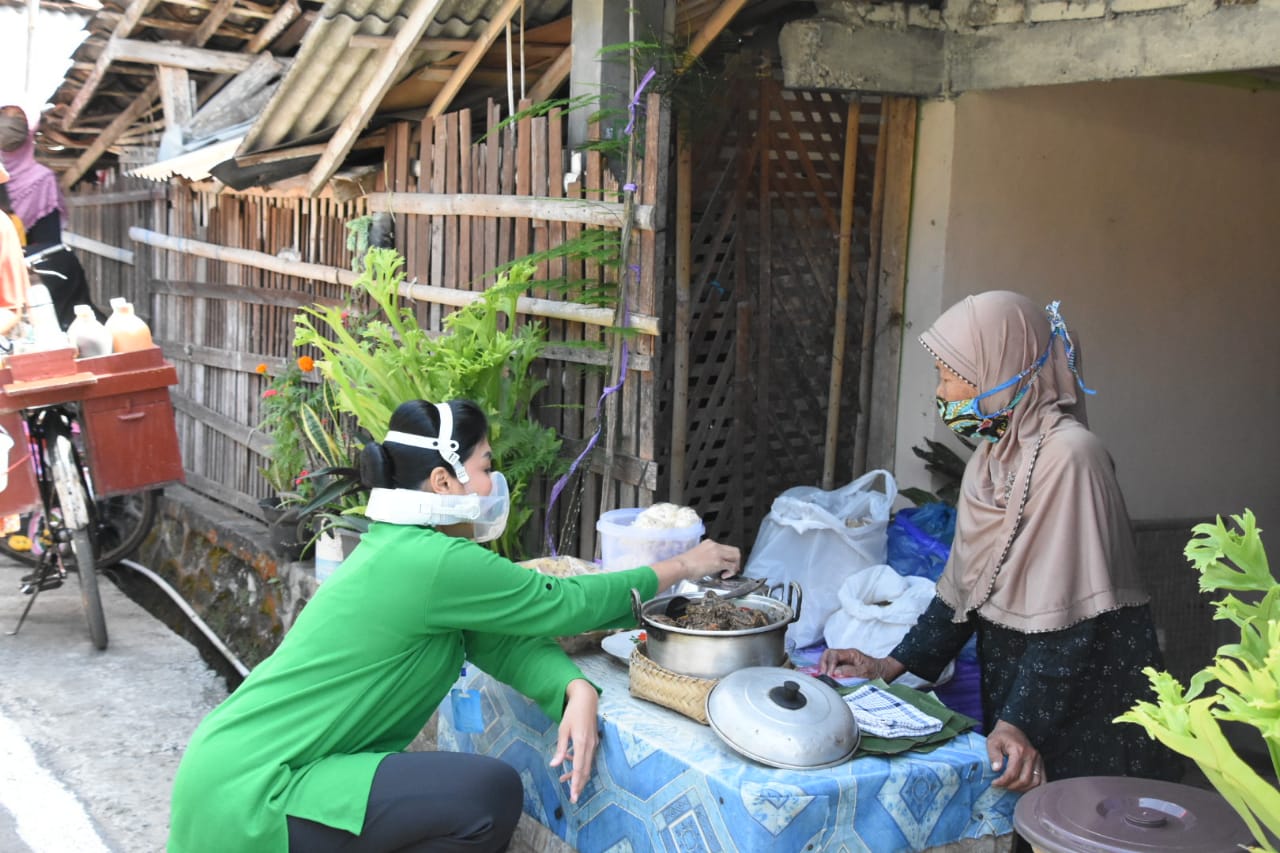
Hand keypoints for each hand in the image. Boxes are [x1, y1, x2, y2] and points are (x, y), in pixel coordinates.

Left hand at [549, 679, 599, 803]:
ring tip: (564, 781)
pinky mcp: (593, 741)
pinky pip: (587, 757)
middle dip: (579, 785)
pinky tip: (568, 763)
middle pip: (586, 771)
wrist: (586, 699)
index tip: (573, 796)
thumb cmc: (572, 713)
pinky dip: (579, 764)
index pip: (580, 769)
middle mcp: (590, 745)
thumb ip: (560, 749)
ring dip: (578, 775)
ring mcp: (593, 744)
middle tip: (573, 798)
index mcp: (582, 743)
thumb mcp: (563, 729)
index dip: (576, 784)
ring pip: (587, 765)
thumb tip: (554, 765)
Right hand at [651, 539, 740, 589]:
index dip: (729, 556)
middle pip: (735, 550)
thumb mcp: (698, 553)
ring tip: (729, 572)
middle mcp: (715, 546)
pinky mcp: (718, 562)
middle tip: (733, 568)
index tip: (727, 563)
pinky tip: (724, 576)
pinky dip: (731, 572)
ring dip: (735, 565)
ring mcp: (717, 554)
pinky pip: (731, 566)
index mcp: (710, 543)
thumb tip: (711, 563)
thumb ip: (707, 555)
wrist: (681, 565)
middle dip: (736, 560)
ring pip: (736, 556)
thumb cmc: (686, 562)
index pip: (726, 547)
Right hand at [818, 648, 905, 681]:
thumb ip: (850, 671)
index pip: (833, 654)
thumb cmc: (877, 671)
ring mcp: (844, 661)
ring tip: (823, 677)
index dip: (829, 664)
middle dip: (823, 663)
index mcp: (850, 653)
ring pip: (828, 659)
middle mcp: (845, 656)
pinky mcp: (844, 667)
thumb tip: (836, 672)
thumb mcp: (865, 671)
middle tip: (823, 675)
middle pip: (828, 654)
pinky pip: (832, 666)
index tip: (829, 675)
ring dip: (824, 667)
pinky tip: (826, 677)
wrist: (885, 672)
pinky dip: (827, 671)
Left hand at [985, 720, 1045, 791]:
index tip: (994, 783)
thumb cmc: (1001, 736)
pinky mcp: (1041, 763)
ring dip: (1022, 789)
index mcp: (1019, 751)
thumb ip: (993, 755)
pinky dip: (1034, 788)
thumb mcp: (992, 742)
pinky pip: (1042, 780)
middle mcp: (1031, 756)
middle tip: (1001, 786)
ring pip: (1035, 783)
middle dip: (1011, 787)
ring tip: (1011, 787)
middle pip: (1024, 780)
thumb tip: (996, 769)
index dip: (1002, 782)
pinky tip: (1023, 788)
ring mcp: (1038, 760)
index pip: (1012, 773)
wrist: (1013, 727)